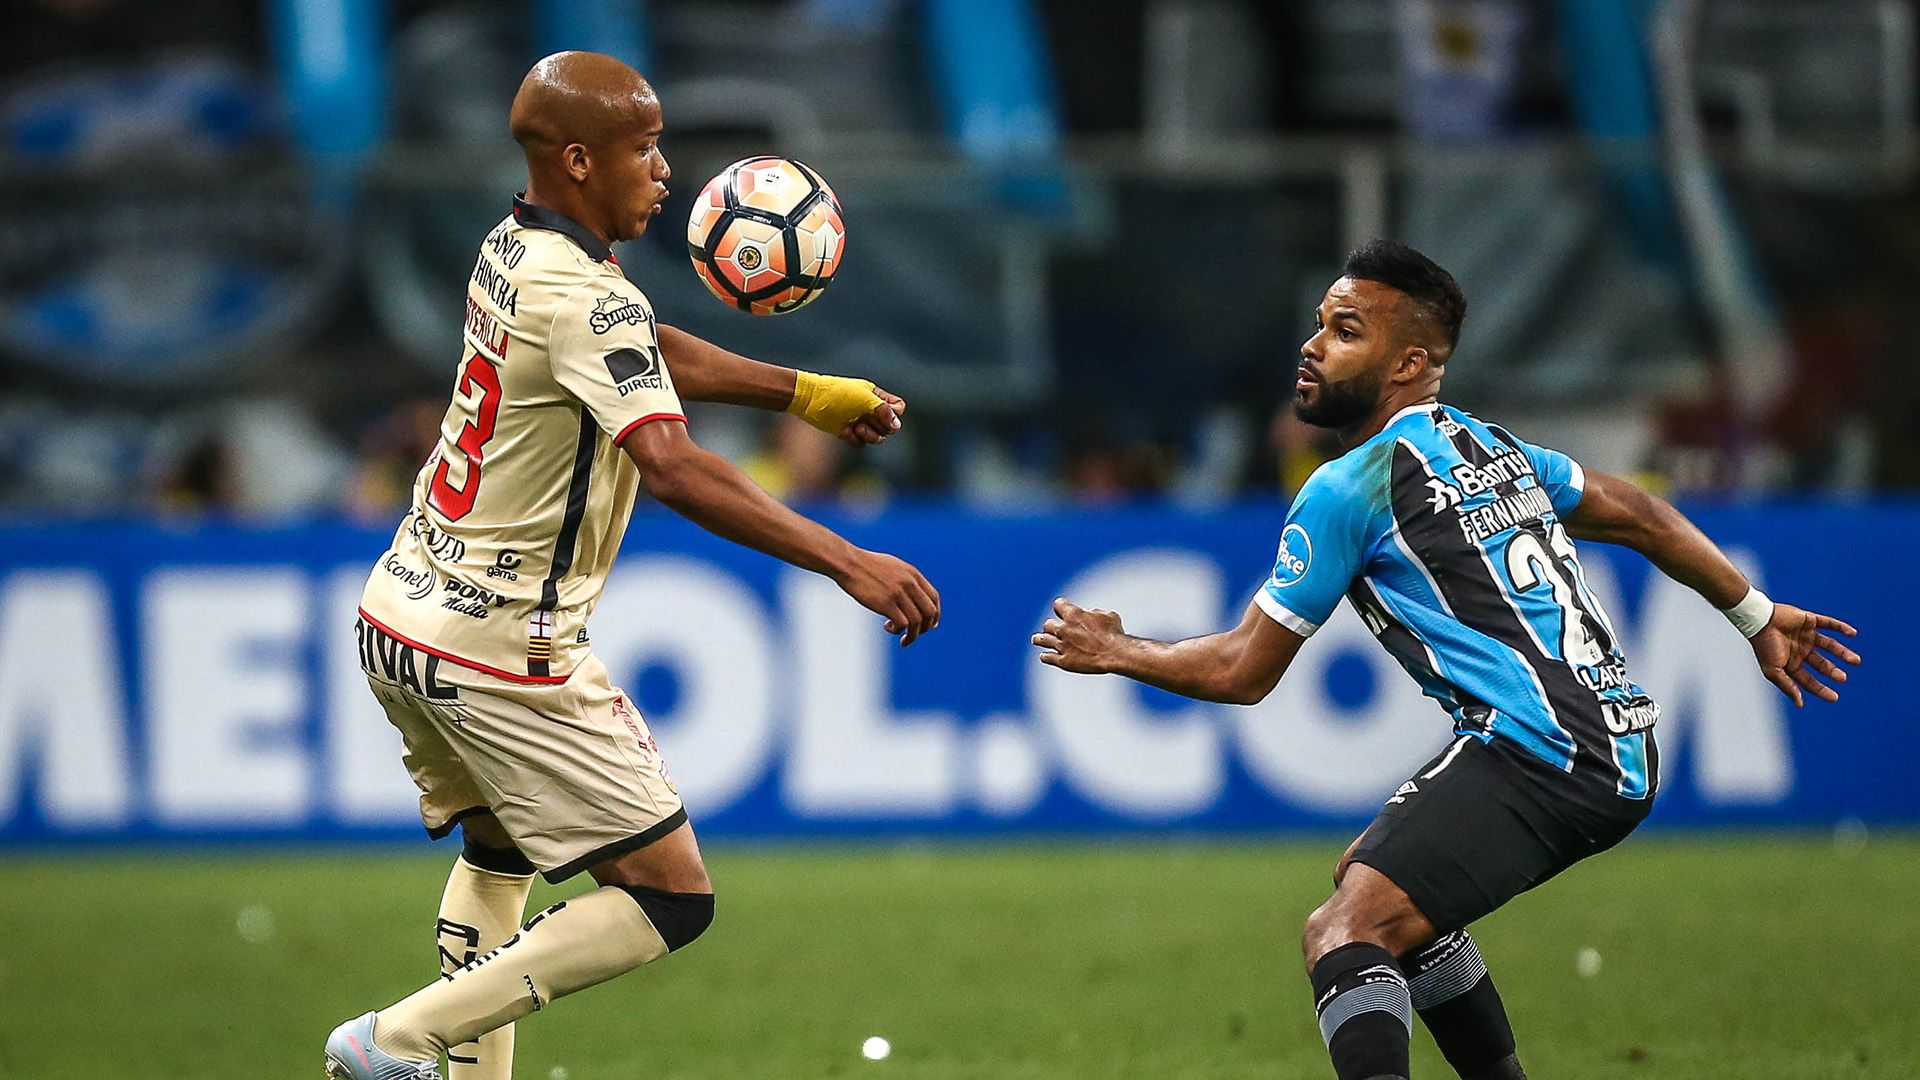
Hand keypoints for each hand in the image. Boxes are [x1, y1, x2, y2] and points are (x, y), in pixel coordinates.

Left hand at [789, 372, 903, 444]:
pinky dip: (855, 439)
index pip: (898, 408)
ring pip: (877, 437)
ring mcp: (859, 421)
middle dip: (880, 426)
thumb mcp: (864, 399)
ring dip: (870, 435)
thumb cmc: (838, 394)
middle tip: (866, 419)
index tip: (884, 413)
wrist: (810, 400)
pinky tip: (845, 431)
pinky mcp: (848, 432)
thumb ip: (884, 411)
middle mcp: (869, 409)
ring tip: (857, 428)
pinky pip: (860, 443)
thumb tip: (897, 426)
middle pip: (889, 426)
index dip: (894, 414)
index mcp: (875, 396)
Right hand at [834, 548, 939, 645]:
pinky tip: (887, 627)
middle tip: (915, 634)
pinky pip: (902, 624)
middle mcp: (909, 583)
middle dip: (926, 627)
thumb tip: (913, 595)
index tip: (929, 625)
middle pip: (929, 612)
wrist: (849, 563)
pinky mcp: (886, 603)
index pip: (934, 597)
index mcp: (913, 574)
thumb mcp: (893, 567)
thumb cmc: (867, 565)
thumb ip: (906, 579)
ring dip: (912, 635)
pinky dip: (898, 630)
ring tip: (903, 639)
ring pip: (917, 621)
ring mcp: (899, 593)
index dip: (935, 614)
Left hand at [1032, 598, 1127, 673]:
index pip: (1058, 605)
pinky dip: (1046, 655)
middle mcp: (1063, 628)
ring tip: (1037, 639)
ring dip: (1040, 638)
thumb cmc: (1113, 633)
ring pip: (1041, 639)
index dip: (1061, 607)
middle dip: (1052, 626)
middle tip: (1055, 629)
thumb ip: (1093, 613)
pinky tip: (1046, 655)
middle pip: (1048, 624)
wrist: (1114, 653)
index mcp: (1073, 614)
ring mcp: (1061, 645)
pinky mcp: (1063, 661)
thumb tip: (1089, 614)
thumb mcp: (1107, 615)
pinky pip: (1046, 657)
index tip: (1063, 610)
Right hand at [1750, 602, 1860, 705]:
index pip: (1809, 679)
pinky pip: (1829, 623)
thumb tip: (1800, 704)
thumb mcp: (1773, 671)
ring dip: (1843, 653)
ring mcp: (1806, 635)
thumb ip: (1787, 686)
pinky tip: (1853, 634)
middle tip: (1843, 678)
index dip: (1821, 689)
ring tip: (1856, 661)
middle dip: (1832, 671)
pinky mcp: (1809, 621)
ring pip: (1830, 645)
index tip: (1834, 697)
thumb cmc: (1764, 646)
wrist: (1760, 621)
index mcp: (1791, 663)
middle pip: (1822, 664)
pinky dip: (1841, 628)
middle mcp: (1801, 650)